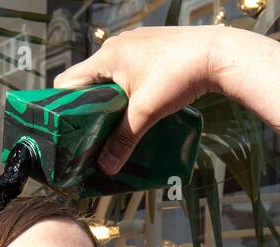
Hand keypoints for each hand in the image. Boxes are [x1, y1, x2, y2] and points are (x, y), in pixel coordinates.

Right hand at [52, 25, 228, 174]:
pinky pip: (128, 71)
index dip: (63, 107)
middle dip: (89, 108)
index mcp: (106, 57)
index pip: (67, 82)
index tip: (69, 131)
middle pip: (88, 81)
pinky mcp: (151, 49)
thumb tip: (106, 168)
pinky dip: (127, 89)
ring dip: (110, 100)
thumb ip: (124, 139)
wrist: (216, 54)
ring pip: (110, 77)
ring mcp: (134, 46)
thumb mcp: (147, 112)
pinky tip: (138, 107)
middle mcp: (116, 47)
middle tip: (92, 135)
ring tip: (116, 125)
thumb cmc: (178, 75)